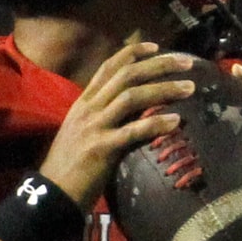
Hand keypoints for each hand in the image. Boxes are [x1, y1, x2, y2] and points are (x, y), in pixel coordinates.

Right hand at [39, 41, 195, 206]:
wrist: (52, 193)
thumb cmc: (69, 165)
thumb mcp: (83, 131)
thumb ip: (105, 115)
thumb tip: (136, 107)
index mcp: (83, 102)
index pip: (108, 67)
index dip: (133, 53)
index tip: (157, 47)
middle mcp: (88, 109)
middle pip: (127, 75)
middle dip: (159, 65)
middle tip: (186, 63)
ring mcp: (94, 127)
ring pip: (132, 97)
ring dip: (164, 89)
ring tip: (189, 88)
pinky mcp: (101, 148)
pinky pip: (133, 131)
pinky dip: (156, 124)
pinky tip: (176, 121)